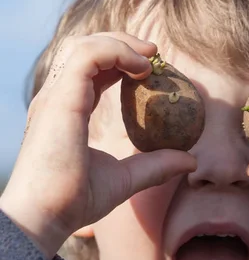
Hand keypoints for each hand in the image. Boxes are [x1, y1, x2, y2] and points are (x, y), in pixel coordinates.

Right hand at [0, 32, 196, 259]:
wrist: (46, 216)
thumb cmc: (75, 200)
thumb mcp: (126, 179)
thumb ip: (156, 166)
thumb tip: (190, 162)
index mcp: (66, 110)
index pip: (89, 70)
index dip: (119, 61)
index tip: (150, 69)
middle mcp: (58, 97)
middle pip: (85, 48)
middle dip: (121, 43)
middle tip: (154, 55)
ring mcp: (56, 95)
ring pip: (85, 44)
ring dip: (121, 43)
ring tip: (150, 57)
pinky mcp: (61, 99)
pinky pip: (89, 55)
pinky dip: (118, 52)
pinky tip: (143, 69)